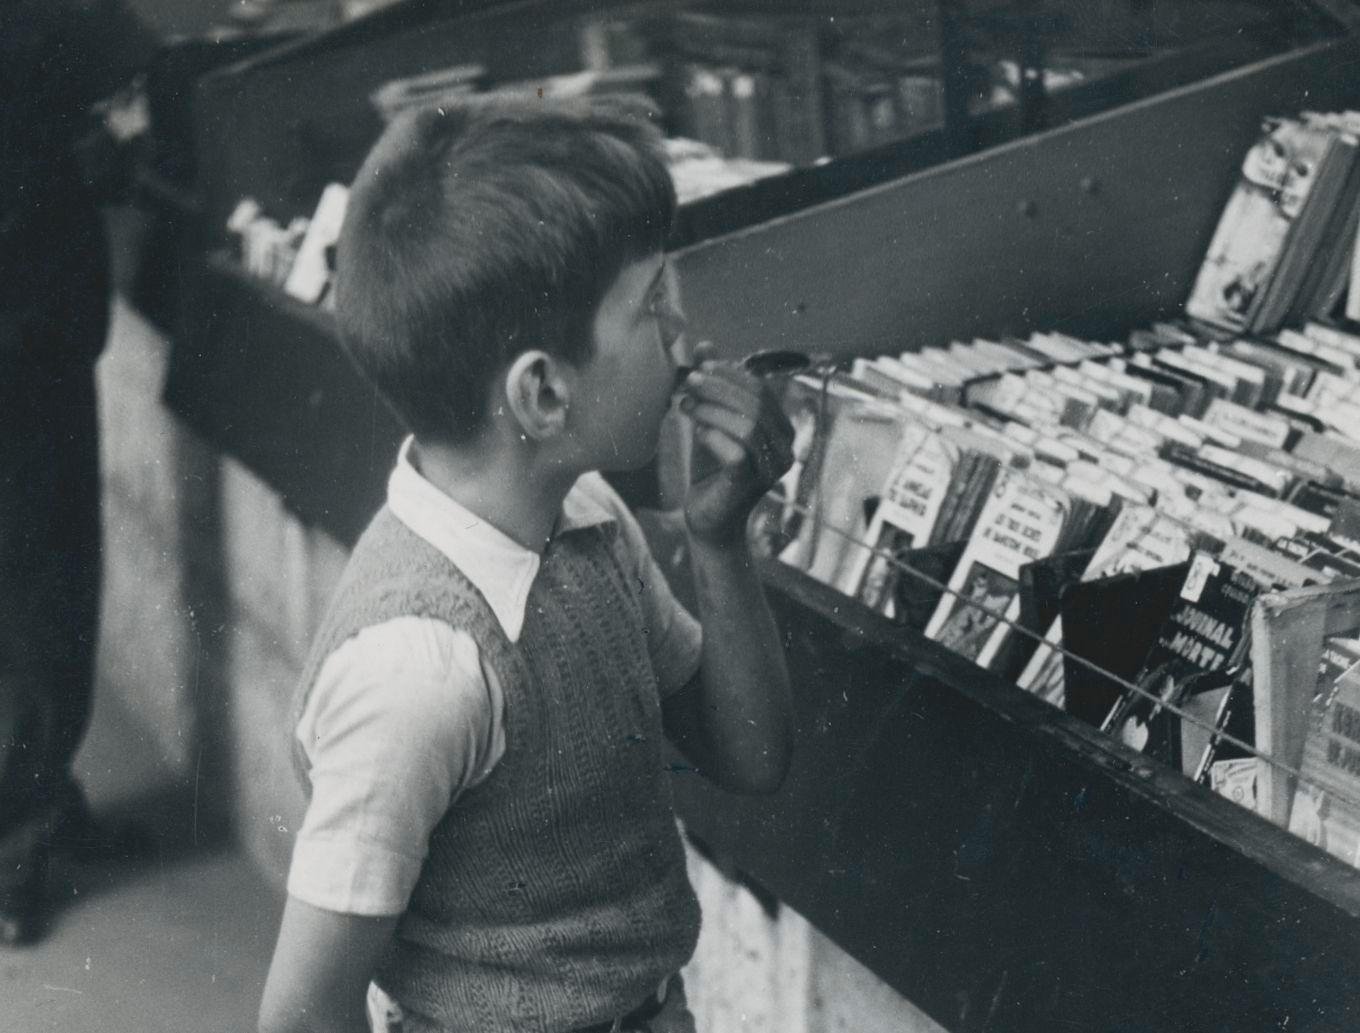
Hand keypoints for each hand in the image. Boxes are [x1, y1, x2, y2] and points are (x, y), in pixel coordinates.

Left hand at [678, 343, 794, 545]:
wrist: (708, 519)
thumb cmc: (711, 470)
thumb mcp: (711, 419)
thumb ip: (712, 386)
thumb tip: (704, 345)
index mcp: (780, 429)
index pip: (761, 389)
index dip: (730, 374)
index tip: (699, 367)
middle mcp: (785, 448)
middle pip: (757, 403)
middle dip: (719, 387)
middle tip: (687, 381)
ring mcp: (772, 468)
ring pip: (748, 425)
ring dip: (712, 409)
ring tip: (684, 404)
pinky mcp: (751, 484)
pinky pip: (737, 451)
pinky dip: (713, 435)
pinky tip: (696, 430)